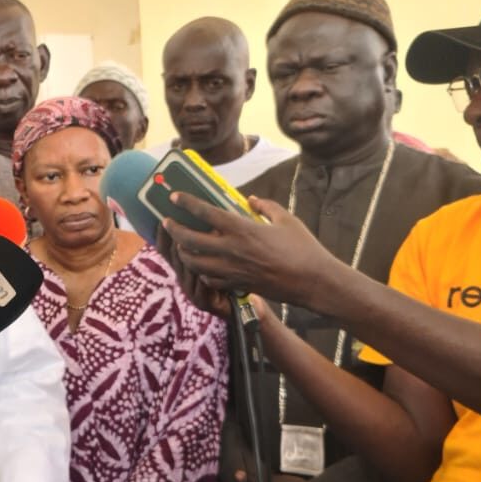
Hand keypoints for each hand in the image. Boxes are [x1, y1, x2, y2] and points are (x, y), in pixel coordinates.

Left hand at [162, 193, 341, 306]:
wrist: (313, 281)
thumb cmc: (303, 248)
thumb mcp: (286, 219)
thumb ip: (266, 206)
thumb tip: (251, 199)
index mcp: (242, 228)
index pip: (206, 212)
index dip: (187, 202)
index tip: (174, 196)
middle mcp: (231, 249)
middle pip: (190, 239)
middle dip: (174, 229)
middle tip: (167, 222)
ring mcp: (232, 270)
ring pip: (194, 262)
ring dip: (183, 252)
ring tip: (180, 245)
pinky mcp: (237, 285)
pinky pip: (209, 280)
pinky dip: (201, 272)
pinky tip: (201, 266)